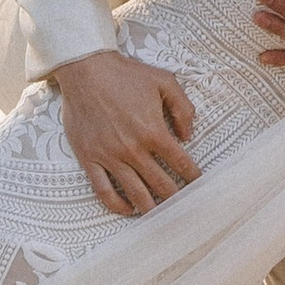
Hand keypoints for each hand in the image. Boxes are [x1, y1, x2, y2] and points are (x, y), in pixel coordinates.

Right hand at [53, 49, 199, 218]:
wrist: (86, 69)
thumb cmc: (125, 74)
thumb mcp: (164, 81)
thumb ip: (183, 108)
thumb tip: (189, 135)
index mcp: (153, 131)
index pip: (180, 163)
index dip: (193, 177)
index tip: (199, 185)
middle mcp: (133, 149)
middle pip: (161, 184)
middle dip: (176, 197)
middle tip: (184, 205)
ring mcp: (110, 156)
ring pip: (135, 193)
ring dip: (151, 207)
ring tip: (160, 214)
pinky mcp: (90, 158)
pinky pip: (103, 190)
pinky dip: (117, 204)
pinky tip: (128, 209)